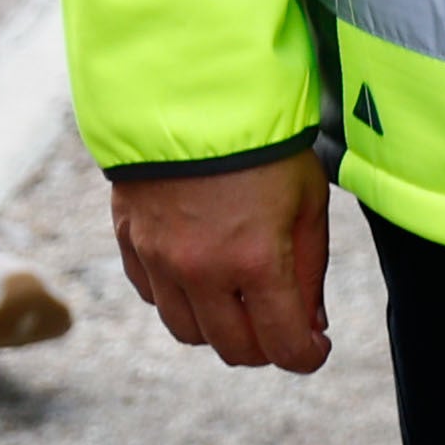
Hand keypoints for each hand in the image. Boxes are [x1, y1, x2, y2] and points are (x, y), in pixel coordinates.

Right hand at [111, 151, 333, 370]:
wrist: (189, 88)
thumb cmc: (261, 139)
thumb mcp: (307, 200)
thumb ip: (310, 268)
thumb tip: (310, 321)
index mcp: (257, 261)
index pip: (285, 347)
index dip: (307, 356)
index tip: (314, 346)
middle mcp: (202, 270)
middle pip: (234, 349)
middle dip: (265, 346)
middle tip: (279, 323)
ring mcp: (159, 258)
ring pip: (187, 331)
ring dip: (217, 327)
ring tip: (236, 298)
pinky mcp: (129, 239)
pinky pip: (151, 294)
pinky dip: (176, 296)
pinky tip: (196, 272)